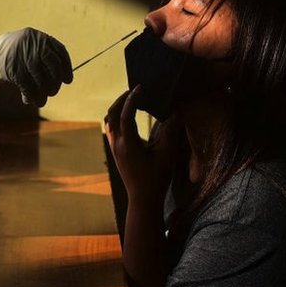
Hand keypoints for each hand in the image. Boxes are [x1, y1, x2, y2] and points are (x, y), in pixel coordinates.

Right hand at [0, 28, 72, 106]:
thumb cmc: (6, 57)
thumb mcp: (25, 49)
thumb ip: (41, 57)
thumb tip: (60, 76)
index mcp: (36, 36)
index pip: (59, 50)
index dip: (66, 67)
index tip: (68, 80)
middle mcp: (30, 42)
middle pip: (52, 63)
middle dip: (55, 80)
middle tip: (54, 92)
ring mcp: (20, 54)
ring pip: (40, 76)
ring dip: (43, 91)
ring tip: (42, 100)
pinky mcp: (12, 68)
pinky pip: (27, 85)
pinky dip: (30, 95)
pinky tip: (29, 101)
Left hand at [105, 85, 179, 203]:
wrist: (143, 199)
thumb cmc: (157, 179)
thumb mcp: (167, 155)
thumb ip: (171, 133)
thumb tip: (176, 113)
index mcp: (128, 145)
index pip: (126, 115)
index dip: (132, 99)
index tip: (140, 88)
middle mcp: (118, 145)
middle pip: (111, 115)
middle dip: (121, 100)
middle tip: (134, 91)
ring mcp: (115, 148)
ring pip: (109, 122)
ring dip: (117, 109)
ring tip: (131, 101)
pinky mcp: (116, 152)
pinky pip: (112, 129)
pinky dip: (118, 118)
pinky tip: (130, 117)